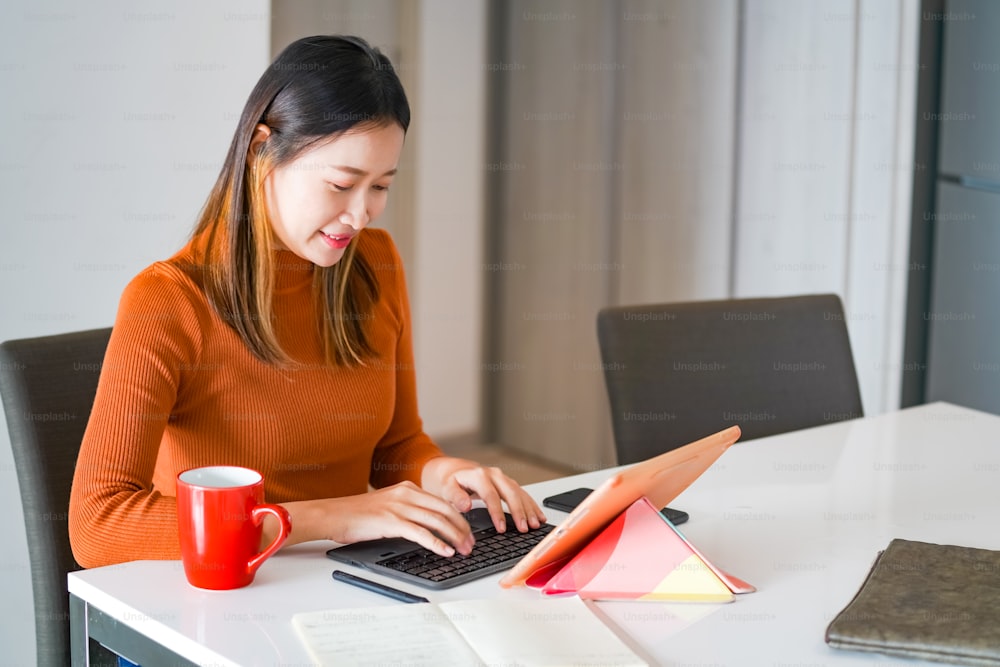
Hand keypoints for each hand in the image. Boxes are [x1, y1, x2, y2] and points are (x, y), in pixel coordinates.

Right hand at [265, 482, 475, 556]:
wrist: (333, 515)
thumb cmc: (357, 515)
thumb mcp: (387, 506)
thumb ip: (407, 510)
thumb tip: (427, 527)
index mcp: (408, 488)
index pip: (442, 502)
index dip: (459, 518)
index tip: (468, 532)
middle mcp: (406, 494)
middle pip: (445, 511)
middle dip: (462, 529)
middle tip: (471, 544)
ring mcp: (399, 507)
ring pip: (437, 521)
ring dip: (454, 537)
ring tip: (464, 550)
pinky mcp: (391, 522)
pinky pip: (420, 533)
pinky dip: (436, 543)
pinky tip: (445, 551)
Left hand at [420, 456, 546, 533]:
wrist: (456, 471)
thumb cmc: (452, 482)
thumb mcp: (447, 488)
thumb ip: (456, 497)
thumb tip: (466, 505)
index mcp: (478, 475)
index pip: (491, 495)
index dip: (497, 512)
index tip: (501, 528)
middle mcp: (494, 475)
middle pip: (510, 493)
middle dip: (519, 512)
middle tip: (524, 528)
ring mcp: (503, 478)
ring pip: (519, 493)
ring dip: (528, 509)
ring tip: (535, 525)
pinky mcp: (508, 483)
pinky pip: (523, 494)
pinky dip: (532, 506)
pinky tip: (538, 516)